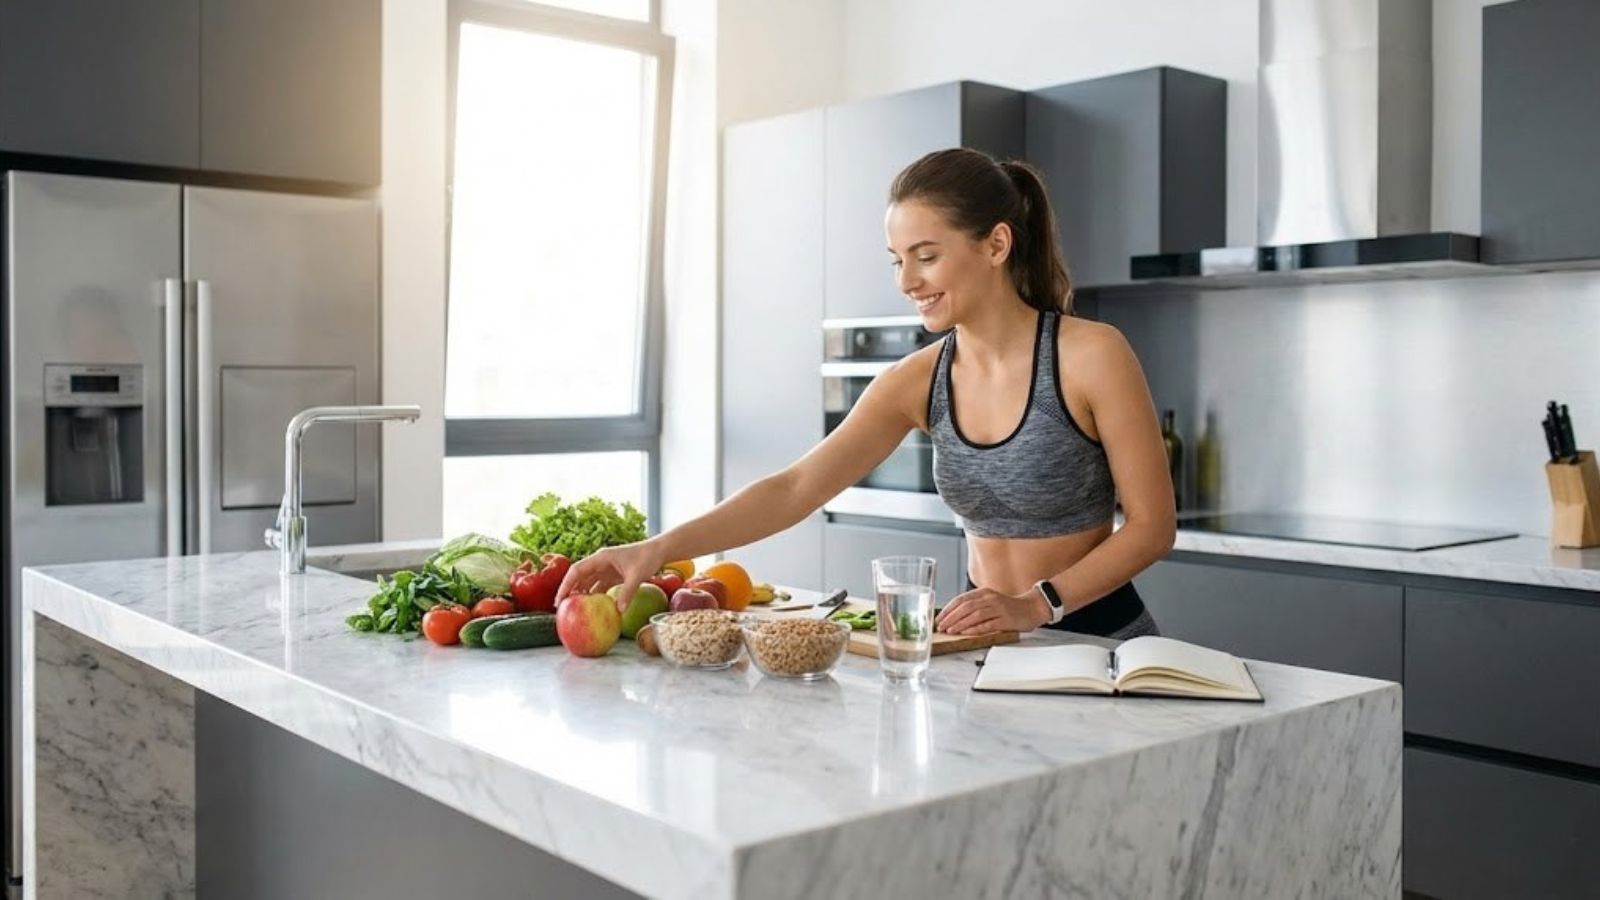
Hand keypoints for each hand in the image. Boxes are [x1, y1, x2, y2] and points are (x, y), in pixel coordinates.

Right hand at [554, 539, 667, 610]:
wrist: (658, 551)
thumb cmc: (647, 557)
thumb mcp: (637, 575)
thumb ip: (627, 592)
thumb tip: (619, 611)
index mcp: (601, 557)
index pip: (577, 570)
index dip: (566, 584)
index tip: (560, 599)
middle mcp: (600, 562)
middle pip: (579, 577)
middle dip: (570, 591)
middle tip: (562, 608)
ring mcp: (606, 568)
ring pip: (588, 582)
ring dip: (581, 594)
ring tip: (574, 609)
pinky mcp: (613, 575)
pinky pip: (599, 586)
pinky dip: (594, 596)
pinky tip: (592, 607)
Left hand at [934, 586, 1048, 634]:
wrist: (1032, 607)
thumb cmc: (1008, 607)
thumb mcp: (989, 601)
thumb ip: (974, 606)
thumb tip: (953, 617)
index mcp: (984, 593)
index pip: (961, 599)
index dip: (948, 609)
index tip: (939, 618)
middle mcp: (990, 599)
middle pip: (966, 607)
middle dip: (951, 617)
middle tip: (941, 626)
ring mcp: (998, 609)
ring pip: (975, 615)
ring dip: (960, 623)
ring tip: (950, 630)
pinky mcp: (1006, 620)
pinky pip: (988, 624)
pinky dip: (976, 629)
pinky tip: (967, 633)